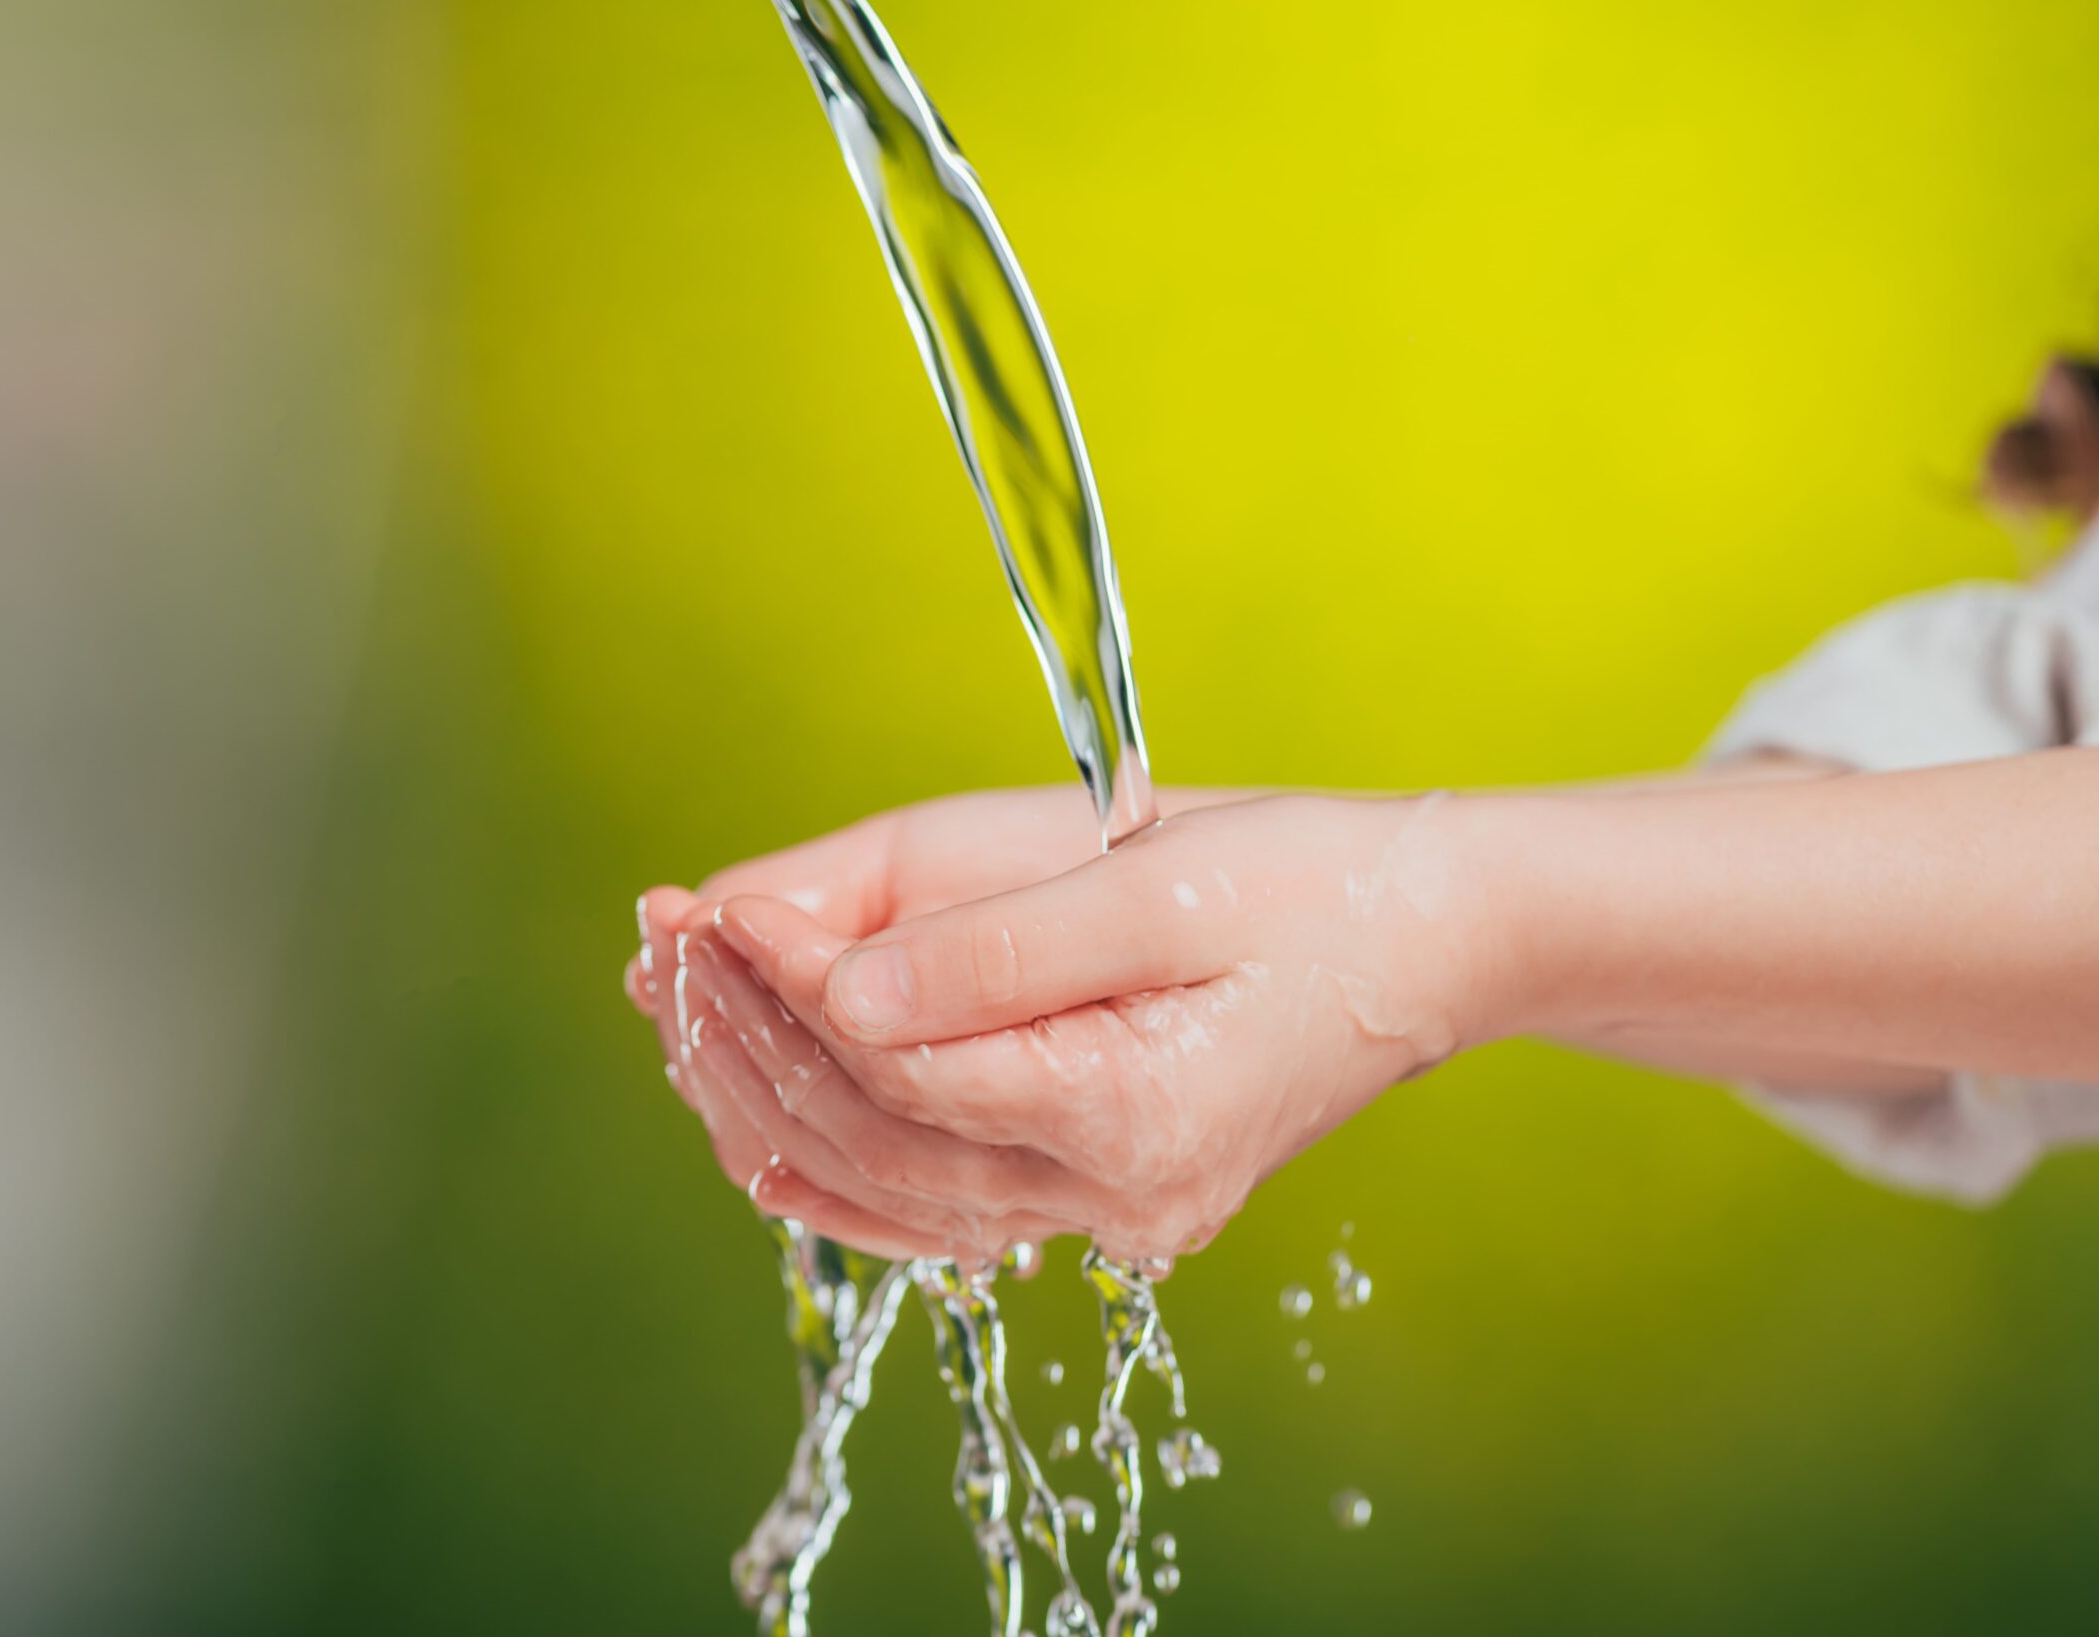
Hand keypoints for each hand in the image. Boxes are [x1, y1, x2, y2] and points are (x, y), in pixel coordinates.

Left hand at [635, 792, 1505, 1261]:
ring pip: (890, 1183)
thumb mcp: (1158, 884)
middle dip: (753, 1037)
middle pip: (878, 1135)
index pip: (906, 1064)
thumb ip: (993, 948)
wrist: (1434, 938)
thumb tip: (835, 991)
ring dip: (772, 1096)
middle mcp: (1119, 1199)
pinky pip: (937, 1210)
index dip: (793, 983)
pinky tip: (754, 1130)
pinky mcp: (1104, 1198)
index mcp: (1138, 1118)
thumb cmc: (1315, 883)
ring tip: (679, 1006)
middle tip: (664, 945)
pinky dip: (839, 1168)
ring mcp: (1113, 1215)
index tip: (710, 907)